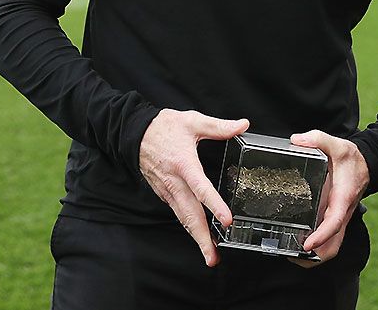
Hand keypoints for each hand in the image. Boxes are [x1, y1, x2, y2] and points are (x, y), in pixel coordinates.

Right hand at [138, 109, 248, 266]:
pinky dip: (188, 226)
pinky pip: (178, 213)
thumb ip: (219, 126)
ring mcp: (167, 190)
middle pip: (189, 215)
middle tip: (213, 257)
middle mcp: (174, 182)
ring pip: (183, 218)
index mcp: (184, 164)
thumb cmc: (164, 127)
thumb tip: (242, 125)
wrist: (135, 133)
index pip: (201, 188)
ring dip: (196, 237)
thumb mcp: (192, 121)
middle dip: (202, 238)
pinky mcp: (164, 193)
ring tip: (210, 254)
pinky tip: (198, 234)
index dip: (214, 205)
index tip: (226, 220)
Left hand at [289, 130, 369, 265]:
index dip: (321, 236)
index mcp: (342, 198)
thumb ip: (318, 139)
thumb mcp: (337, 144)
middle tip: (293, 255)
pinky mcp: (336, 219)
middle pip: (333, 246)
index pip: (334, 222)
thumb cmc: (351, 158)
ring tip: (292, 254)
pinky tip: (299, 243)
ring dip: (315, 256)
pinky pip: (329, 240)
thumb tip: (297, 141)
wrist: (367, 164)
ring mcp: (340, 219)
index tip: (307, 244)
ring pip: (332, 247)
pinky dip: (317, 247)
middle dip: (315, 257)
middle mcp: (342, 213)